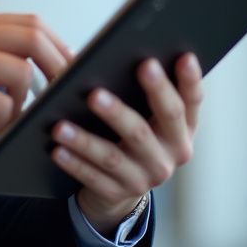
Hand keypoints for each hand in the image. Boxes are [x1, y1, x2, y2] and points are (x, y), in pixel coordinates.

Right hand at [0, 12, 71, 159]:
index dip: (58, 46)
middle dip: (56, 69)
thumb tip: (52, 64)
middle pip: (34, 38)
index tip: (68, 71)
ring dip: (22, 104)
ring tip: (3, 119)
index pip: (32, 22)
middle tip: (57, 96)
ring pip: (23, 74)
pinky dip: (1, 123)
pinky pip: (3, 104)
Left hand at [50, 53, 203, 234]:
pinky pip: (92, 178)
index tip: (182, 56)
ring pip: (113, 156)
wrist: (121, 184)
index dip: (189, 80)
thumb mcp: (144, 112)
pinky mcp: (119, 193)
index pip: (190, 101)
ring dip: (85, 140)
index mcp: (182, 127)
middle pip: (149, 128)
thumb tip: (108, 53)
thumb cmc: (130, 132)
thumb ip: (138, 87)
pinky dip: (73, 163)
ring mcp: (147, 177)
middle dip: (121, 110)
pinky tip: (56, 149)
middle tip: (96, 92)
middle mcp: (172, 153)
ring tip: (60, 125)